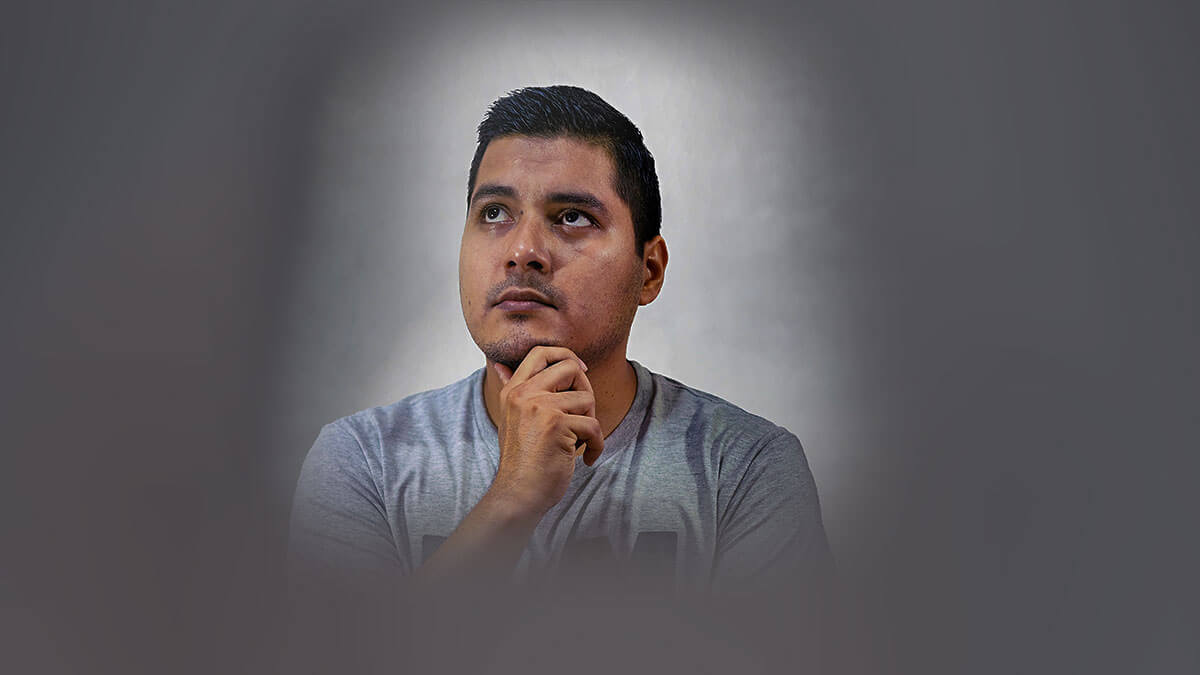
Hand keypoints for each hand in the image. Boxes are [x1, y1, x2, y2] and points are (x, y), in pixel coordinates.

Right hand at [488, 346, 604, 515]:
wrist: (519, 493)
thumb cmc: (521, 460)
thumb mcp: (511, 419)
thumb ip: (512, 391)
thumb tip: (500, 366)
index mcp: (513, 390)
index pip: (541, 352)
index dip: (566, 356)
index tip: (581, 373)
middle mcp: (524, 394)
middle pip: (570, 366)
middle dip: (586, 389)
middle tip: (584, 414)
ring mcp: (540, 407)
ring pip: (586, 399)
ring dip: (590, 424)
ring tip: (579, 443)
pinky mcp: (557, 425)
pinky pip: (593, 425)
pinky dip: (596, 445)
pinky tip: (587, 458)